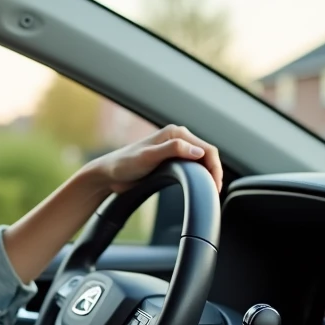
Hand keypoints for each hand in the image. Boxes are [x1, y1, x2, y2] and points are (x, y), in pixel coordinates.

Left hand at [85, 125, 222, 194]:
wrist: (109, 174)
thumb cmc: (124, 164)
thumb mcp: (148, 157)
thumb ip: (172, 149)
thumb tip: (198, 150)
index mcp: (176, 133)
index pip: (207, 148)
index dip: (215, 167)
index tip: (215, 185)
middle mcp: (178, 138)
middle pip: (207, 154)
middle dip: (215, 172)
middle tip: (215, 192)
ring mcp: (175, 149)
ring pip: (201, 161)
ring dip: (209, 174)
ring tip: (211, 191)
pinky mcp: (171, 160)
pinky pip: (192, 166)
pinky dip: (200, 176)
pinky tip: (200, 186)